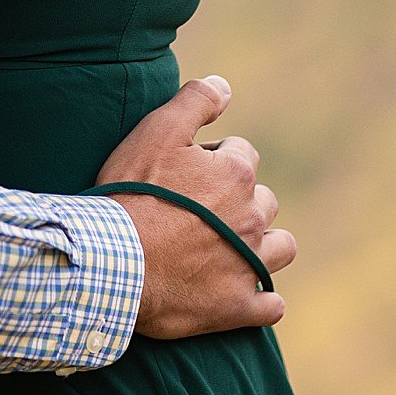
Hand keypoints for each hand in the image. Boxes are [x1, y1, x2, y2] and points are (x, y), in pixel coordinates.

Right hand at [97, 75, 293, 336]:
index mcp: (236, 174)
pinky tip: (241, 294)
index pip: (242, 154)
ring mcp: (248, 266)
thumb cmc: (131, 193)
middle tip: (200, 210)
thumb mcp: (157, 131)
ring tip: (231, 248)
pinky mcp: (237, 308)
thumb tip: (225, 86)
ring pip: (280, 249)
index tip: (185, 172)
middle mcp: (252, 218)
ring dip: (264, 245)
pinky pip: (270, 305)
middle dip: (241, 201)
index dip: (214, 160)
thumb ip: (196, 101)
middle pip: (264, 201)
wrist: (114, 261)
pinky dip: (261, 300)